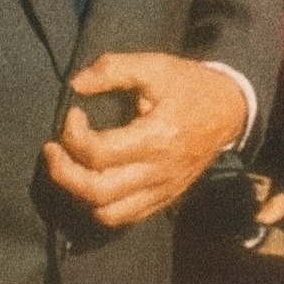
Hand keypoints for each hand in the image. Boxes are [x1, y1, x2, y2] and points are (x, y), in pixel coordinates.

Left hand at [42, 52, 246, 227]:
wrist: (231, 110)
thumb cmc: (190, 86)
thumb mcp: (156, 66)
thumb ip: (115, 69)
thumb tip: (75, 84)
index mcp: (156, 137)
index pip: (99, 153)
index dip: (73, 135)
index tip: (73, 112)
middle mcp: (158, 171)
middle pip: (97, 191)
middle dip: (64, 173)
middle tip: (52, 150)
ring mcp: (162, 190)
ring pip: (108, 212)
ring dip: (80, 193)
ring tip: (70, 168)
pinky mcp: (165, 198)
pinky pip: (126, 217)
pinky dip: (102, 206)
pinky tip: (94, 182)